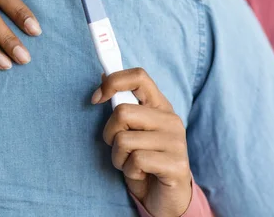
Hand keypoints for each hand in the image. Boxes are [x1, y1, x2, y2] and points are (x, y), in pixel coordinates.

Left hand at [91, 69, 191, 216]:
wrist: (166, 197)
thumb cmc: (144, 161)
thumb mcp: (131, 130)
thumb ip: (122, 104)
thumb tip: (103, 75)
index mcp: (160, 106)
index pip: (138, 76)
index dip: (113, 82)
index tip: (96, 98)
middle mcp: (171, 119)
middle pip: (122, 112)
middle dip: (110, 134)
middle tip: (120, 148)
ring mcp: (176, 141)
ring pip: (124, 140)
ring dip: (118, 157)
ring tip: (132, 163)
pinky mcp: (177, 164)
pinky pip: (136, 161)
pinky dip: (129, 171)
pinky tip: (141, 174)